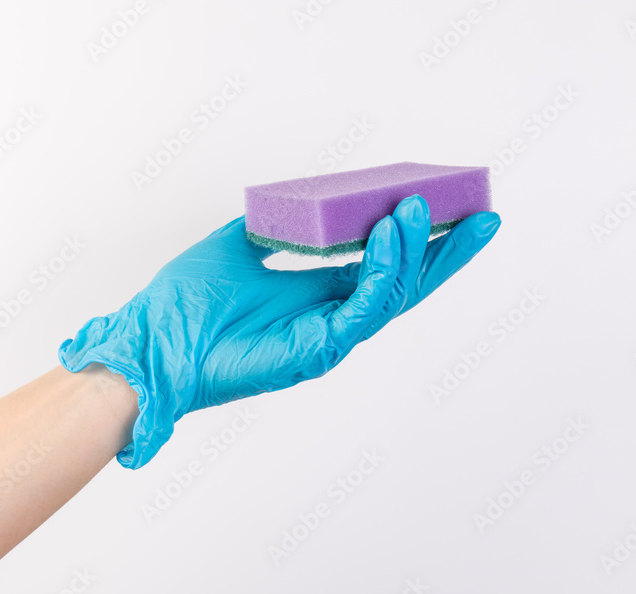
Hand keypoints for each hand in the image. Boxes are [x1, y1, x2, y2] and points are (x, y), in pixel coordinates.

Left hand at [59, 195, 499, 467]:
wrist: (153, 341)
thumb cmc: (186, 301)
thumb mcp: (239, 243)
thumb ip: (276, 226)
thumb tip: (299, 201)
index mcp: (317, 297)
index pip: (381, 267)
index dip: (418, 241)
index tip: (448, 207)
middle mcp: (330, 319)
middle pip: (404, 285)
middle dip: (447, 253)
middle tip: (483, 216)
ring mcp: (328, 338)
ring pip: (391, 295)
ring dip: (413, 250)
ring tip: (421, 208)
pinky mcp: (317, 350)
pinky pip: (364, 308)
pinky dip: (383, 271)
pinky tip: (391, 234)